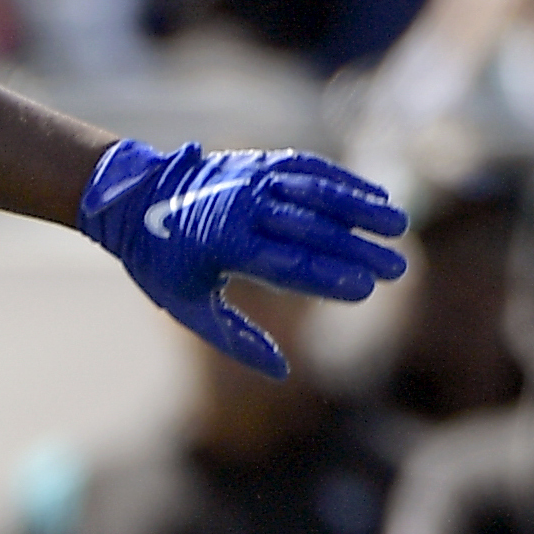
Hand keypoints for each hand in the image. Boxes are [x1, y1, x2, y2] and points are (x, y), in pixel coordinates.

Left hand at [78, 139, 407, 376]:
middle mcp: (242, 206)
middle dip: (357, 249)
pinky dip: (343, 182)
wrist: (134, 197)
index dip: (328, 277)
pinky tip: (374, 196)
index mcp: (223, 244)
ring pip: (317, 192)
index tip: (365, 290)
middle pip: (312, 229)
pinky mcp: (261, 161)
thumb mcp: (188, 308)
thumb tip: (281, 372)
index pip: (288, 263)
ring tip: (398, 226)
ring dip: (360, 208)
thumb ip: (237, 340)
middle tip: (396, 270)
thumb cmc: (162, 262)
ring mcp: (253, 178)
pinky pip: (310, 169)